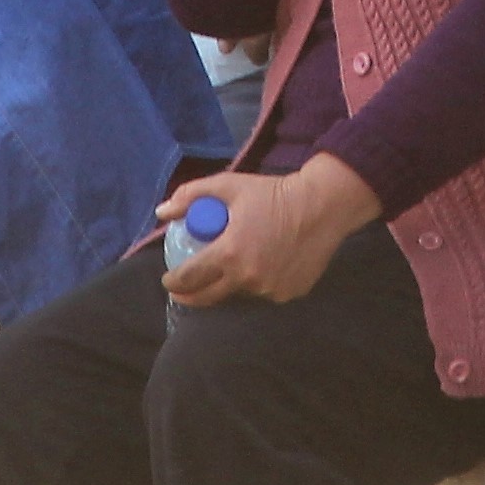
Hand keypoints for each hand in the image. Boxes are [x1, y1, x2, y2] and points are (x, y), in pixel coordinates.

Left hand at [152, 155, 378, 305]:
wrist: (322, 206)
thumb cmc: (272, 194)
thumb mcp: (229, 186)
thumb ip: (191, 196)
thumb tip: (161, 212)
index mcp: (229, 254)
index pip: (189, 278)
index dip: (173, 282)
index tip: (168, 280)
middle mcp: (248, 278)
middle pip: (208, 298)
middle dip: (190, 296)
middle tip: (183, 290)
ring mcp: (270, 290)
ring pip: (239, 293)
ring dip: (229, 285)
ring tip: (229, 270)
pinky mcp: (289, 294)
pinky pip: (265, 292)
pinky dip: (259, 283)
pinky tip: (262, 266)